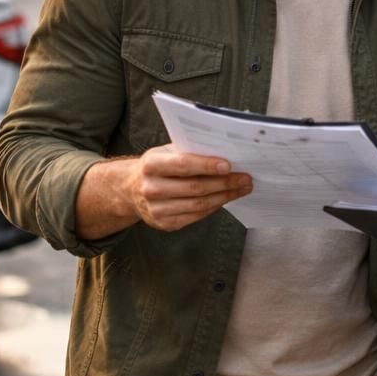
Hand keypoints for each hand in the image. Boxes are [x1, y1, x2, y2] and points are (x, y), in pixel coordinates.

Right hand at [123, 145, 251, 230]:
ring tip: (242, 189)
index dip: (207, 166)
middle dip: (225, 183)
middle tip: (245, 178)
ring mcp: (157, 209)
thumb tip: (224, 153)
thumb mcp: (166, 152)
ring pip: (199, 204)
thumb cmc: (157, 167)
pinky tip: (225, 198)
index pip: (183, 165)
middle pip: (195, 187)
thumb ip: (189, 152)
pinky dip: (214, 207)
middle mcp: (152, 188)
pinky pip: (196, 216)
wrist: (131, 189)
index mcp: (151, 165)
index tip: (229, 165)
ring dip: (224, 197)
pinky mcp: (164, 223)